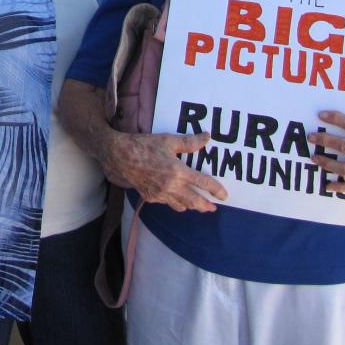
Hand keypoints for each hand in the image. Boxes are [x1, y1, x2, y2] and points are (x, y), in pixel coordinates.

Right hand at [103, 131, 226, 211]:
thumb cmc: (144, 146)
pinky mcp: (151, 197)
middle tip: (213, 207)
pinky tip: (175, 199)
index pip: (204, 183)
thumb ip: (189, 142)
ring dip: (191, 206)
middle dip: (206, 206)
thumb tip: (207, 137)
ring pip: (181, 206)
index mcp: (179, 171)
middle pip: (195, 202)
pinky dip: (174, 203)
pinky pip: (167, 203)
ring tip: (196, 205)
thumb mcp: (167, 140)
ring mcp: (161, 194)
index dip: (217, 190)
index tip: (224, 195)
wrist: (120, 156)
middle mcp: (172, 186)